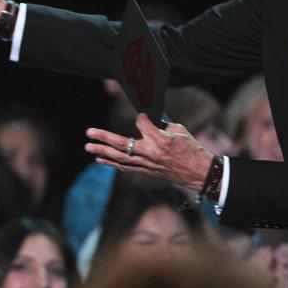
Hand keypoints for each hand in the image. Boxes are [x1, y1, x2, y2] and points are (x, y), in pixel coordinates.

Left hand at [84, 113, 212, 190]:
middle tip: (88, 132)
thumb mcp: (179, 131)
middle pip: (122, 144)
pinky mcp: (147, 172)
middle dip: (104, 138)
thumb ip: (160, 125)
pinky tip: (100, 159)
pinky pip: (126, 167)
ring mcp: (148, 164)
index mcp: (160, 140)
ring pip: (120, 158)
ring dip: (102, 152)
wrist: (199, 173)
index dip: (141, 117)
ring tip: (88, 147)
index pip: (142, 123)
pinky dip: (112, 163)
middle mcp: (151, 153)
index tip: (141, 114)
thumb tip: (147, 120)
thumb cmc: (192, 149)